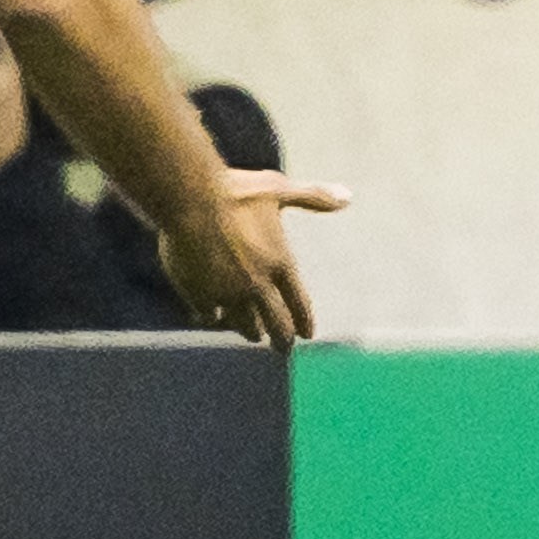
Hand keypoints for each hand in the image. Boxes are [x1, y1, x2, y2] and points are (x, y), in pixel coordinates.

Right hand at [161, 170, 351, 345]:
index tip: (307, 335)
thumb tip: (348, 196)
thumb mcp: (277, 190)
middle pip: (276, 324)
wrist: (190, 199)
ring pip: (244, 324)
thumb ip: (313, 197)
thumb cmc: (235, 192)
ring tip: (251, 334)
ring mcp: (228, 293)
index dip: (304, 321)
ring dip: (250, 330)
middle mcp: (257, 284)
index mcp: (279, 263)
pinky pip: (210, 315)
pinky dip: (213, 317)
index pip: (299, 303)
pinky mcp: (199, 294)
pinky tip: (212, 316)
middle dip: (281, 339)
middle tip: (282, 348)